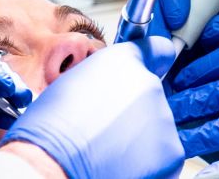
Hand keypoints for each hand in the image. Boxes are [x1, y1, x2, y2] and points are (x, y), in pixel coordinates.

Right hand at [3, 36, 184, 178]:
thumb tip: (115, 85)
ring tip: (107, 150)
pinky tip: (117, 166)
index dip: (155, 62)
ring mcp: (162, 119)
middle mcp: (149, 85)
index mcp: (123, 62)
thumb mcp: (72, 84)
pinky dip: (146, 165)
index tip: (157, 68)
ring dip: (138, 138)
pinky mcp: (170, 153)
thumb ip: (105, 78)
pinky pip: (163, 157)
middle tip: (106, 128)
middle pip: (152, 96)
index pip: (158, 50)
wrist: (50, 167)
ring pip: (157, 128)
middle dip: (135, 110)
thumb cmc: (49, 132)